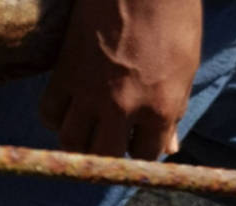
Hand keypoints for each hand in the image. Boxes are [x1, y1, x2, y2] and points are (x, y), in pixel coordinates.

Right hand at [38, 0, 200, 159]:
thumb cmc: (173, 19)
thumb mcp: (186, 67)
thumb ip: (175, 110)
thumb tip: (170, 145)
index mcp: (161, 106)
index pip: (146, 153)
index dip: (142, 151)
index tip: (138, 145)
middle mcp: (122, 107)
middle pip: (103, 156)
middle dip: (107, 156)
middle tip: (108, 145)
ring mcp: (89, 92)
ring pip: (71, 141)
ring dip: (78, 143)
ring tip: (84, 135)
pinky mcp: (64, 75)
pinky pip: (50, 113)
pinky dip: (56, 119)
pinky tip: (66, 112)